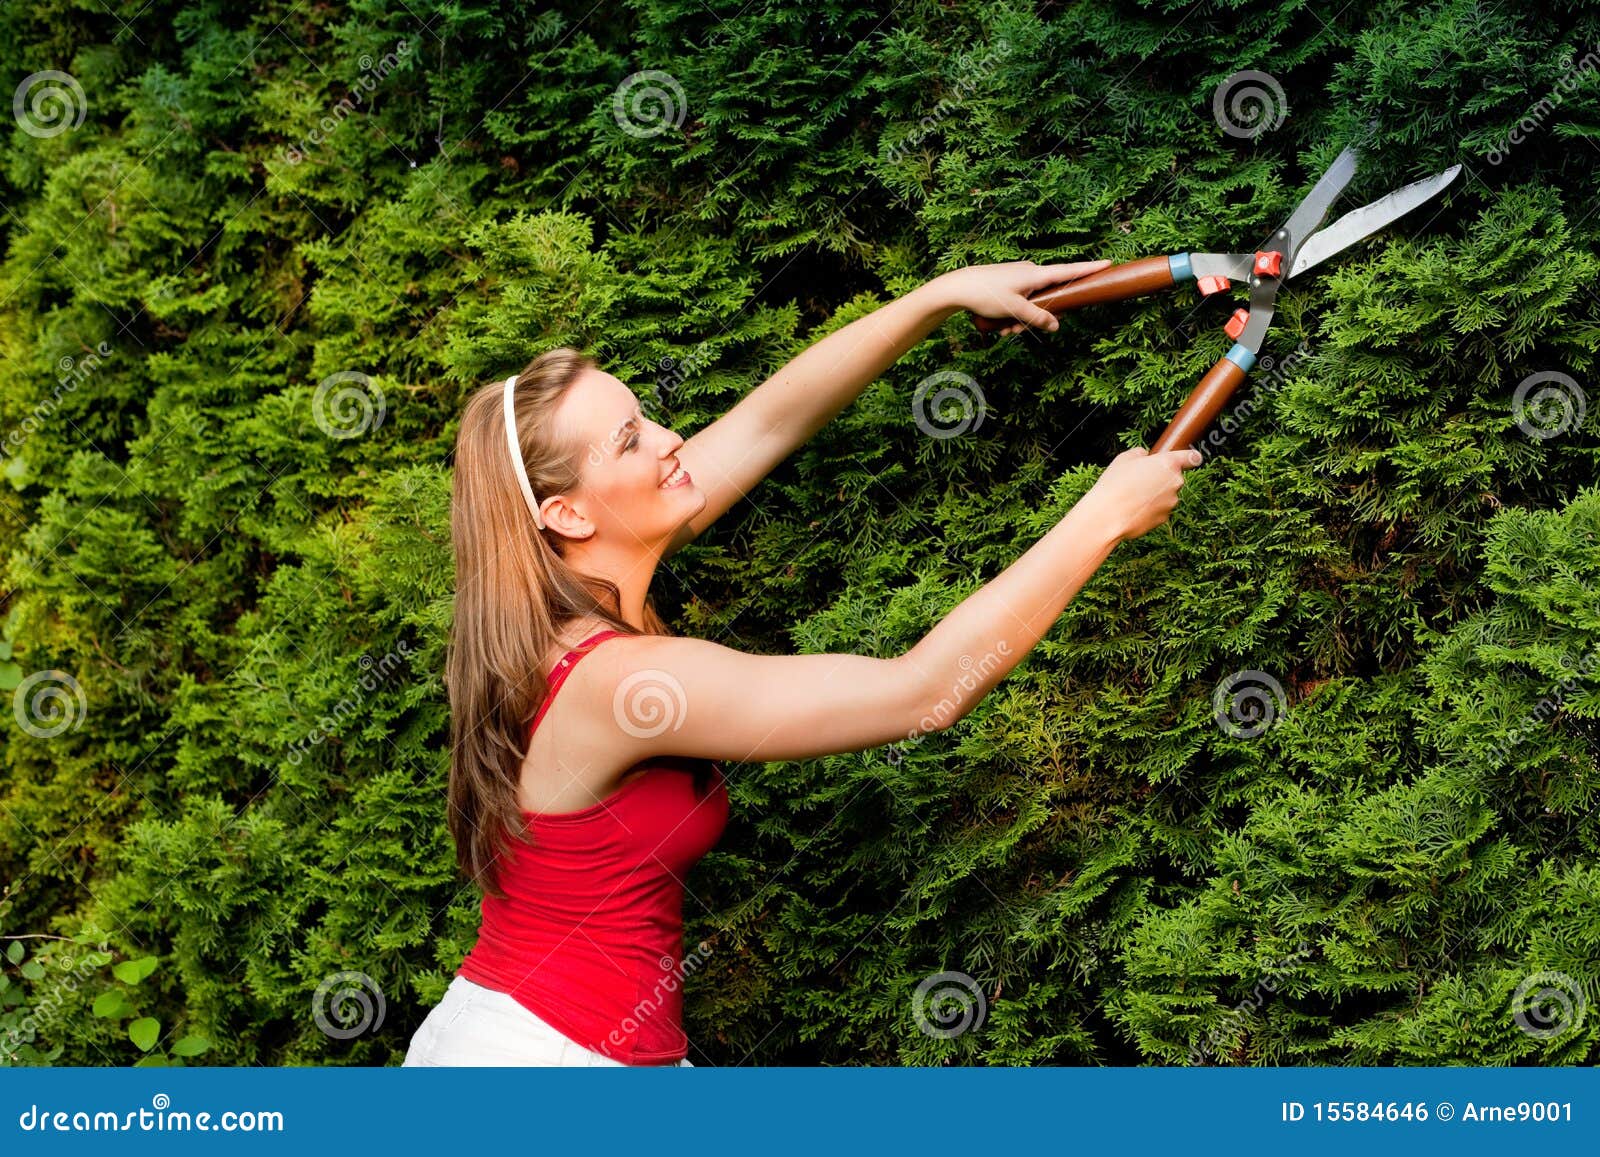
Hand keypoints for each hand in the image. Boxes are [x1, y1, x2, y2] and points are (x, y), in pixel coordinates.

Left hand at [932, 259, 1111, 336]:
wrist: (957, 287)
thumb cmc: (986, 295)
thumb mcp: (1015, 310)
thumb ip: (1038, 318)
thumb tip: (1056, 325)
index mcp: (1036, 274)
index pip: (1069, 271)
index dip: (1089, 269)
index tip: (1108, 263)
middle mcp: (1030, 272)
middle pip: (1049, 297)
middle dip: (1038, 318)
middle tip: (1018, 331)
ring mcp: (1019, 278)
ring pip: (1032, 303)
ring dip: (1021, 321)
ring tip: (1004, 331)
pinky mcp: (1008, 284)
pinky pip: (1020, 302)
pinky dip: (1013, 315)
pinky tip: (999, 326)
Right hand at [1083, 446, 1203, 542]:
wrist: (1108, 516)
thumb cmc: (1115, 485)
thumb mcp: (1123, 459)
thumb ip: (1139, 453)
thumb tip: (1144, 456)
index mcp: (1168, 463)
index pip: (1192, 457)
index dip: (1191, 458)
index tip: (1192, 459)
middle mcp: (1175, 482)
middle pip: (1174, 478)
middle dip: (1160, 479)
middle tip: (1139, 480)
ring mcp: (1171, 502)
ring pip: (1166, 495)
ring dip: (1154, 495)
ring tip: (1132, 496)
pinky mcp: (1164, 518)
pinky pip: (1159, 510)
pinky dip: (1150, 509)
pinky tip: (1133, 508)